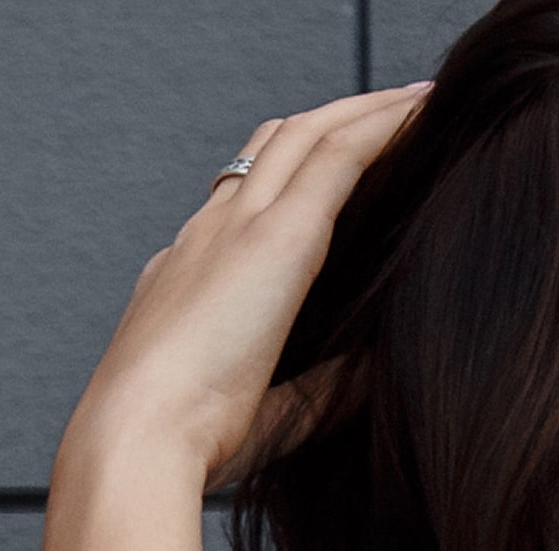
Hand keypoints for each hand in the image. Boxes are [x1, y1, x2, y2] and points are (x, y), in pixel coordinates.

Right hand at [62, 82, 431, 491]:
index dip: (289, 172)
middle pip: (273, 148)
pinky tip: (422, 115)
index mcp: (191, 276)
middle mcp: (208, 236)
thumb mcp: (272, 412)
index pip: (241, 200)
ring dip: (365, 110)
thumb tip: (380, 372)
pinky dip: (382, 128)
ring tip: (418, 98)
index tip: (338, 166)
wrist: (137, 440)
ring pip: (306, 135)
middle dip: (332, 121)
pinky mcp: (275, 236)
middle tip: (392, 110)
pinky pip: (338, 156)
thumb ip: (329, 386)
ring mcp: (237, 227)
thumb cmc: (187, 444)